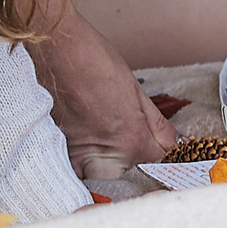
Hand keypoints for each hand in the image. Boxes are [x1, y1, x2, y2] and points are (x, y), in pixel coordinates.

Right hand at [28, 16, 180, 179]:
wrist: (53, 49)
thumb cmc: (92, 60)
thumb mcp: (134, 89)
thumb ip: (156, 124)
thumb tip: (173, 142)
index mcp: (132, 139)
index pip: (157, 164)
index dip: (161, 157)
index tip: (157, 151)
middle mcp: (106, 155)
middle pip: (128, 176)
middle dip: (132, 166)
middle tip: (128, 146)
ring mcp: (78, 157)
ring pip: (101, 178)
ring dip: (106, 169)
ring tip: (103, 143)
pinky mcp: (56, 153)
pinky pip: (74, 174)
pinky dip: (81, 167)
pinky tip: (85, 148)